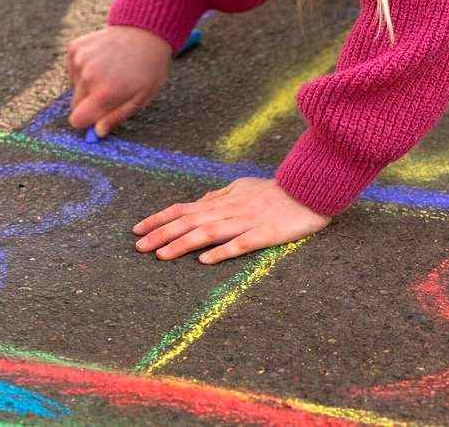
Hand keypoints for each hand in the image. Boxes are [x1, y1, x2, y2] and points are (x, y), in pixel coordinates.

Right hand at [66, 25, 171, 135]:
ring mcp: (80, 60)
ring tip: (110, 71)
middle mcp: (88, 76)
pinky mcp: (74, 47)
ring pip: (75, 86)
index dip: (86, 121)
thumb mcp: (141, 98)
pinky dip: (84, 68)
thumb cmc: (148, 69)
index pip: (77, 120)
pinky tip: (102, 60)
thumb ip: (116, 117)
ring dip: (88, 83)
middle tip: (110, 91)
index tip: (96, 116)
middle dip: (89, 103)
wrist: (145, 31)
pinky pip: (73, 68)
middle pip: (75, 104)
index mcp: (104, 93)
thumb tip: (97, 132)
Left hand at [133, 178, 330, 263]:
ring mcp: (248, 221)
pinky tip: (205, 261)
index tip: (138, 230)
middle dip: (162, 233)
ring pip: (209, 232)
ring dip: (183, 243)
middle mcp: (230, 209)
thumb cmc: (277, 190)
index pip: (184, 208)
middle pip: (190, 221)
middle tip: (138, 247)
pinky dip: (222, 251)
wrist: (310, 189)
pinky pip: (241, 244)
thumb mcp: (244, 187)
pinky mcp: (266, 234)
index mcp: (224, 199)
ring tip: (161, 255)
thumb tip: (200, 202)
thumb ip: (221, 196)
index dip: (160, 219)